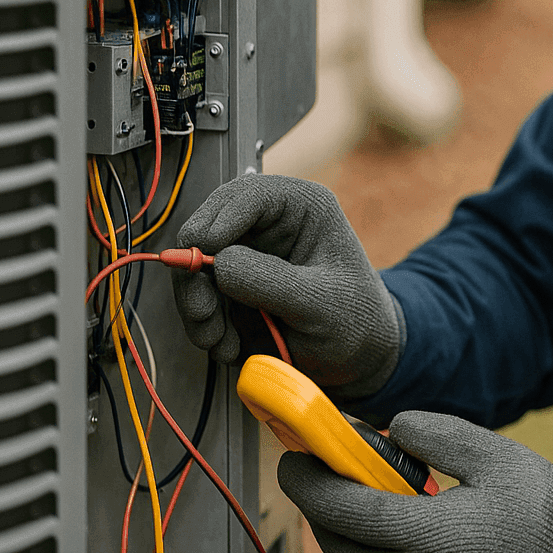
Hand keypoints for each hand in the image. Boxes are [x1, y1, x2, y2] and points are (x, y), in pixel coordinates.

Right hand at [172, 173, 403, 395]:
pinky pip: (199, 300)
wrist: (358, 356)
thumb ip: (270, 280)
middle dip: (196, 274)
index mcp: (301, 208)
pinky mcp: (232, 288)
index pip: (246, 196)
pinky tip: (229, 346)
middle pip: (206, 230)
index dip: (217, 221)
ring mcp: (247, 257)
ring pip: (194, 269)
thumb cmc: (356, 318)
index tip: (202, 251)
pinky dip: (205, 327)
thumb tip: (218, 264)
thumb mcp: (319, 301)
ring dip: (199, 309)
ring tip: (220, 342)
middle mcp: (269, 225)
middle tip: (202, 312)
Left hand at [279, 411, 552, 552]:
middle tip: (321, 475)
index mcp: (432, 536)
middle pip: (340, 548)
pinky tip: (390, 539)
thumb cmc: (547, 513)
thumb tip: (390, 425)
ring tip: (358, 503)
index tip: (293, 460)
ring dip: (343, 540)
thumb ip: (438, 436)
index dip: (309, 484)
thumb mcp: (497, 456)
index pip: (346, 510)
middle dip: (320, 509)